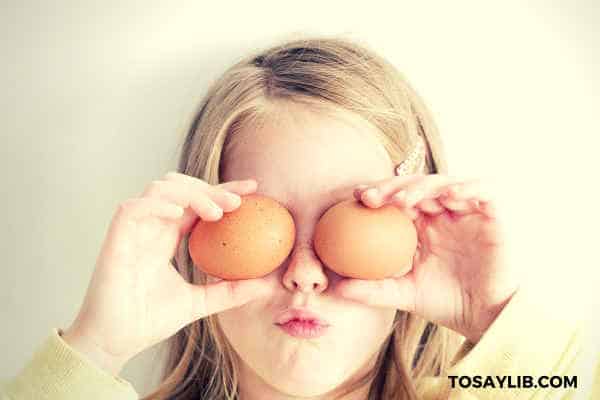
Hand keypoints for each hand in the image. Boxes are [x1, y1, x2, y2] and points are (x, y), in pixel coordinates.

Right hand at [62, 172, 271, 374]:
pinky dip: (157, 204)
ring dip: (190, 193)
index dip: (223, 191)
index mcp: (167, 237)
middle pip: (180, 187)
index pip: (197, 203)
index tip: (253, 190)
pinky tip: (180, 211)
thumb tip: (266, 286)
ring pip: (159, 189)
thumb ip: (230, 291)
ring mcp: (132, 231)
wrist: (115, 342)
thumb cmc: (149, 321)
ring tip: (215, 213)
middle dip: (210, 188)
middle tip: (238, 201)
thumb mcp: (200, 303)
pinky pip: (133, 208)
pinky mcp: (115, 238)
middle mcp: (151, 228)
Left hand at [334, 173, 518, 342]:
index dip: (376, 193)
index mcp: (419, 225)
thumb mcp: (402, 294)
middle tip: (370, 197)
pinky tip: (449, 196)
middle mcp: (441, 213)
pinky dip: (467, 188)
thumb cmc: (444, 303)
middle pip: (414, 186)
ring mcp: (466, 211)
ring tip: (402, 200)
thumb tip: (334, 290)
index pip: (395, 199)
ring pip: (443, 184)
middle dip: (391, 186)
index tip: (354, 198)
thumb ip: (371, 289)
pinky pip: (482, 191)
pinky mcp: (492, 213)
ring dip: (422, 187)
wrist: (485, 317)